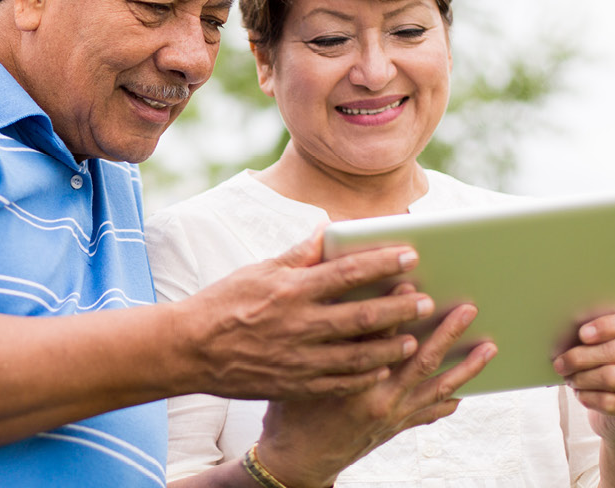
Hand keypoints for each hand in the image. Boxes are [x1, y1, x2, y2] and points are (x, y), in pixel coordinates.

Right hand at [172, 225, 436, 399]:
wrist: (189, 349)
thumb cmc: (224, 303)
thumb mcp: (259, 271)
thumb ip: (299, 255)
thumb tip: (329, 230)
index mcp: (291, 290)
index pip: (347, 272)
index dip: (382, 263)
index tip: (410, 255)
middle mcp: (298, 325)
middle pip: (362, 317)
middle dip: (399, 309)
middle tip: (425, 302)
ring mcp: (297, 359)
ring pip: (358, 356)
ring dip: (390, 347)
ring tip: (411, 340)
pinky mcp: (294, 384)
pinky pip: (339, 383)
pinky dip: (365, 377)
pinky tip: (382, 369)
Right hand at [256, 302, 495, 487]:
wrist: (298, 460)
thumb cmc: (294, 414)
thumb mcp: (303, 374)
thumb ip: (323, 339)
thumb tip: (336, 303)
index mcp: (353, 382)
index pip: (380, 336)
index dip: (396, 310)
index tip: (411, 288)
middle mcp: (380, 399)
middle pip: (422, 360)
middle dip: (447, 333)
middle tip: (467, 311)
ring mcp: (393, 415)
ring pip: (438, 387)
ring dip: (465, 368)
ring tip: (488, 349)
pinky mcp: (396, 427)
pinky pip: (429, 413)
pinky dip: (448, 402)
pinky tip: (462, 393)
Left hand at [553, 282, 614, 441]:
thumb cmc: (611, 364)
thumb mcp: (613, 339)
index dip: (606, 326)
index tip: (581, 334)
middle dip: (580, 356)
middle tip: (558, 362)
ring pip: (610, 376)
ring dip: (581, 377)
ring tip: (568, 377)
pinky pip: (609, 401)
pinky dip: (587, 397)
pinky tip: (579, 394)